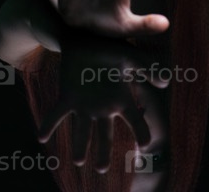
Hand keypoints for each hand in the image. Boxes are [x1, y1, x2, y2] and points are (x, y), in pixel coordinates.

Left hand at [37, 35, 167, 172]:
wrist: (86, 38)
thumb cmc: (111, 48)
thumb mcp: (130, 57)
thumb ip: (148, 68)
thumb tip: (166, 81)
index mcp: (120, 100)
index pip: (134, 121)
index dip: (141, 133)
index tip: (145, 145)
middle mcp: (103, 108)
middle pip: (104, 135)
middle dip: (102, 152)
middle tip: (101, 168)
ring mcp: (84, 105)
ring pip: (81, 131)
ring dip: (79, 146)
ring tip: (79, 161)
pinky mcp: (67, 98)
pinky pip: (57, 114)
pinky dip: (48, 125)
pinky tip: (41, 137)